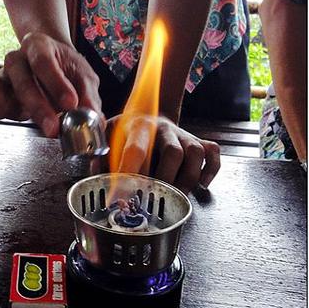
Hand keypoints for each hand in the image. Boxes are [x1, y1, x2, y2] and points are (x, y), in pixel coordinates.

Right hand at [0, 32, 101, 136]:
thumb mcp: (82, 75)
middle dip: (38, 106)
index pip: (43, 61)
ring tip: (33, 127)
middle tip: (54, 127)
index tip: (71, 103)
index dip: (56, 83)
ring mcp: (3, 77)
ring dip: (17, 112)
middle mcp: (16, 58)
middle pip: (22, 80)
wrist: (50, 62)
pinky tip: (5, 120)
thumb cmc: (66, 67)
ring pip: (2, 92)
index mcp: (37, 45)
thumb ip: (88, 95)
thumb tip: (96, 120)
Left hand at [106, 114, 220, 193]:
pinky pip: (213, 154)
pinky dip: (210, 170)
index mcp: (139, 127)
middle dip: (165, 179)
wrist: (149, 110)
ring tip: (176, 194)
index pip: (135, 149)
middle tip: (153, 197)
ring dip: (187, 178)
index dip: (128, 173)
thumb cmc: (128, 129)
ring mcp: (183, 135)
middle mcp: (164, 129)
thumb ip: (101, 154)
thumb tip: (96, 173)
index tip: (119, 197)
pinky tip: (201, 184)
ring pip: (195, 153)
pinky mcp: (198, 141)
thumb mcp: (110, 134)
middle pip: (173, 152)